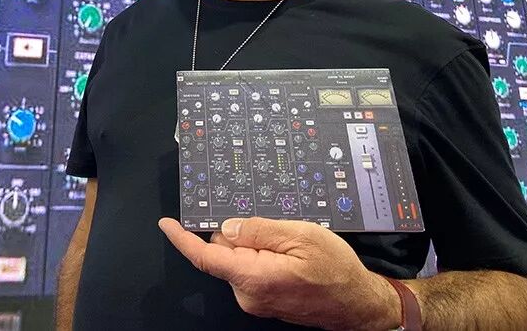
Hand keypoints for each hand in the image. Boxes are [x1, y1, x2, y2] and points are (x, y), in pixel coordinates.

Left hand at [158, 216, 400, 330]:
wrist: (359, 304)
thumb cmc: (336, 270)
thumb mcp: (300, 236)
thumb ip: (259, 229)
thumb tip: (226, 227)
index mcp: (253, 277)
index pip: (206, 257)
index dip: (183, 238)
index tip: (167, 223)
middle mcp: (248, 293)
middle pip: (225, 251)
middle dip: (239, 233)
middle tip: (273, 226)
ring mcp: (255, 299)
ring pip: (239, 258)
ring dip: (255, 244)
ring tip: (290, 243)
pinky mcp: (264, 299)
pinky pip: (251, 268)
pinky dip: (262, 254)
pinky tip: (289, 253)